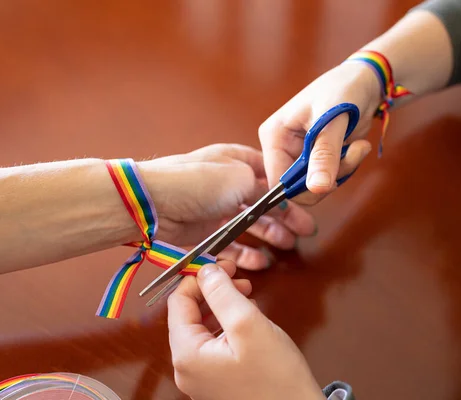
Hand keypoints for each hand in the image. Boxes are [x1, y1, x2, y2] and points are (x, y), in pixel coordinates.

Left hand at [137, 144, 315, 269]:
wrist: (154, 204)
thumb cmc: (199, 183)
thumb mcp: (240, 177)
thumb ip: (262, 187)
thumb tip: (275, 197)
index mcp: (236, 161)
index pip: (268, 172)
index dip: (286, 187)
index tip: (305, 202)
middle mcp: (227, 183)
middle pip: (263, 201)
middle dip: (285, 216)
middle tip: (306, 231)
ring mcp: (215, 208)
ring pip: (249, 224)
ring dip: (269, 235)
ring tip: (288, 247)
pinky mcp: (204, 232)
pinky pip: (230, 244)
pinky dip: (245, 252)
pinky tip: (260, 261)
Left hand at [168, 261, 324, 399]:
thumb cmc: (276, 378)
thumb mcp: (249, 325)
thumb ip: (223, 293)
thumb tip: (205, 271)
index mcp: (187, 354)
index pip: (178, 302)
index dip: (199, 278)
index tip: (223, 265)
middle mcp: (187, 368)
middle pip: (189, 315)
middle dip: (212, 291)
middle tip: (238, 277)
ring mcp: (201, 377)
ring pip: (203, 328)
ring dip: (221, 305)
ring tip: (246, 295)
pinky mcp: (217, 380)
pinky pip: (214, 344)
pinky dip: (227, 324)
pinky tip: (247, 318)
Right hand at [259, 62, 381, 204]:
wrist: (365, 82)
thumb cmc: (343, 90)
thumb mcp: (332, 121)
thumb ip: (324, 156)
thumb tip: (317, 189)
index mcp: (274, 136)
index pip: (277, 181)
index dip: (302, 189)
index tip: (330, 181)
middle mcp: (283, 149)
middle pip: (298, 188)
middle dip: (328, 177)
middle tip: (352, 155)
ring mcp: (300, 155)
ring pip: (316, 186)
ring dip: (342, 170)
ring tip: (359, 148)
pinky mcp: (317, 159)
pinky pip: (329, 179)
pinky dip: (346, 168)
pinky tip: (357, 147)